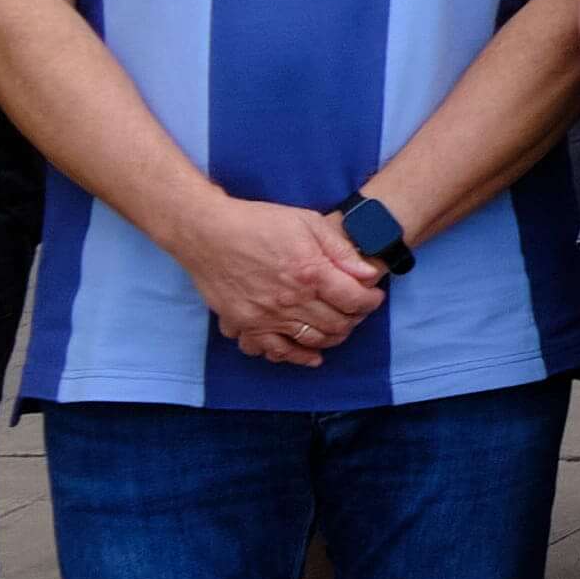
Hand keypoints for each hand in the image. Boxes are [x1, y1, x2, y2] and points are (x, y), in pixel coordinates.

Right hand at [185, 196, 387, 367]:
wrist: (207, 233)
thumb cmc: (258, 222)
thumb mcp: (307, 222)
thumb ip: (340, 250)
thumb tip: (368, 273)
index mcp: (311, 272)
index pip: (355, 301)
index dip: (371, 302)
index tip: (373, 297)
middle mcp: (291, 300)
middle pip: (337, 324)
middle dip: (354, 320)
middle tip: (356, 311)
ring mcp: (267, 316)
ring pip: (311, 340)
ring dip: (332, 338)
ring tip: (338, 328)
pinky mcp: (246, 324)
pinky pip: (274, 351)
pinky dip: (295, 356)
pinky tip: (309, 356)